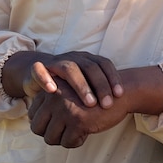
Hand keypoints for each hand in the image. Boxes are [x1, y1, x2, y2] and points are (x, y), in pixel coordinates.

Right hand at [2, 50, 123, 108]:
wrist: (39, 74)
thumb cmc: (69, 84)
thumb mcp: (87, 85)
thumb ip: (101, 91)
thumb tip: (124, 104)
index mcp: (87, 60)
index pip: (104, 64)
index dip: (113, 78)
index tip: (120, 94)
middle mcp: (74, 58)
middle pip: (90, 67)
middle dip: (100, 86)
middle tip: (107, 104)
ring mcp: (56, 62)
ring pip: (69, 68)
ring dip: (81, 85)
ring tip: (89, 103)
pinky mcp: (38, 68)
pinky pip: (40, 70)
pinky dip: (45, 79)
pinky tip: (53, 91)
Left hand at [27, 77, 130, 147]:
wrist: (121, 93)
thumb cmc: (94, 97)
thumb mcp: (69, 95)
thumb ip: (52, 105)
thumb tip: (35, 126)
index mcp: (50, 89)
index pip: (33, 116)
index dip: (47, 124)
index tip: (62, 122)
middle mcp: (54, 97)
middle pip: (37, 128)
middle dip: (52, 134)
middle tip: (68, 131)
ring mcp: (65, 108)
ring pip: (51, 138)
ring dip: (65, 139)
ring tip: (79, 129)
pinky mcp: (78, 120)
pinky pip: (68, 143)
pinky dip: (77, 141)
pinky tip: (88, 130)